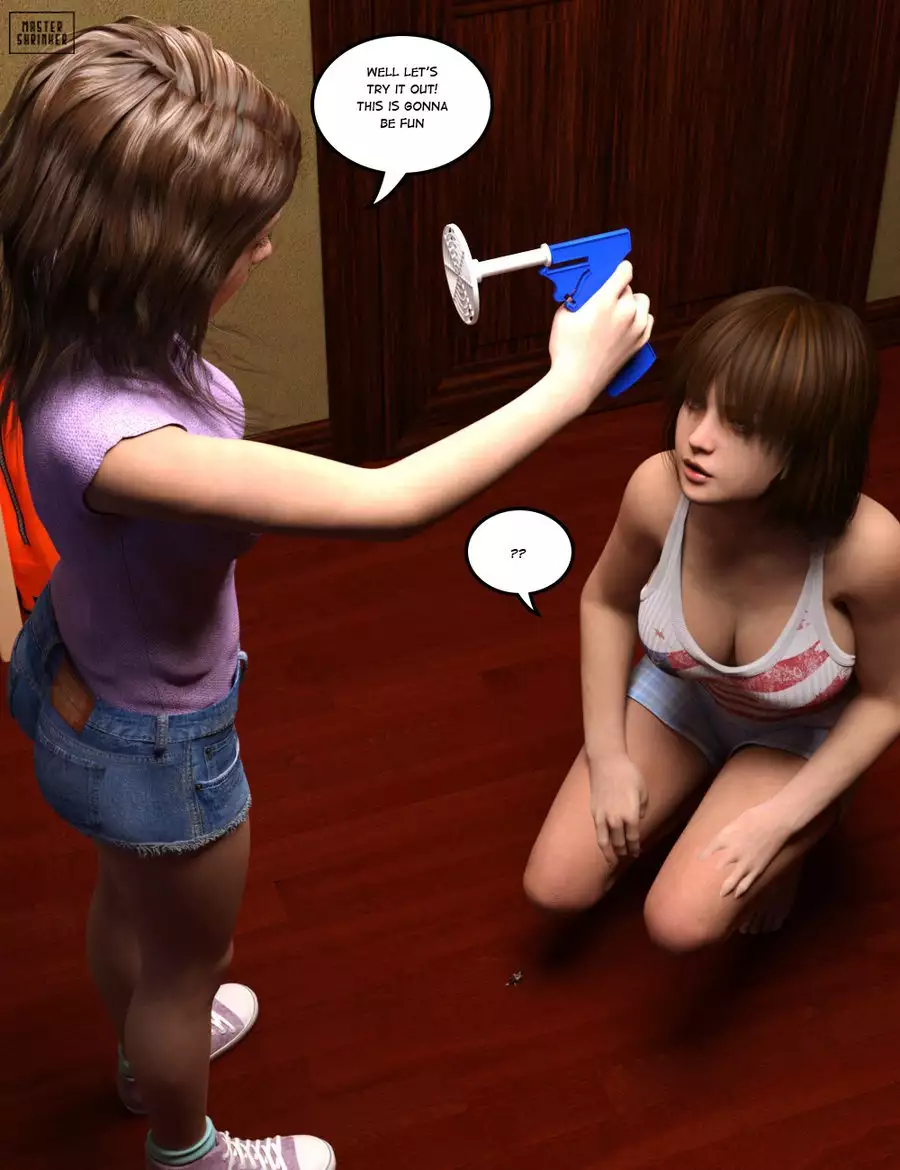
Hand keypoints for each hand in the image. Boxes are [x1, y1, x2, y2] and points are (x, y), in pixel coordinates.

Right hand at [548, 260, 652, 412]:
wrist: (576, 382)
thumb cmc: (566, 350)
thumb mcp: (563, 315)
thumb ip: (577, 297)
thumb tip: (584, 290)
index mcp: (605, 302)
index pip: (625, 271)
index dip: (619, 269)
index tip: (614, 271)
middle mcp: (625, 313)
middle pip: (630, 288)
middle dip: (618, 290)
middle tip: (605, 298)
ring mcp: (635, 328)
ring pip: (642, 302)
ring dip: (632, 303)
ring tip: (617, 311)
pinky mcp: (640, 343)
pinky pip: (648, 320)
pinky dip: (640, 318)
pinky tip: (626, 322)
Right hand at [588, 753, 648, 869]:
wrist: (607, 763)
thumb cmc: (629, 775)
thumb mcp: (643, 792)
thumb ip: (642, 809)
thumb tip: (638, 820)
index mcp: (631, 815)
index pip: (633, 839)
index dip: (635, 848)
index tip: (637, 853)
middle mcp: (616, 819)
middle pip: (619, 843)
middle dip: (624, 852)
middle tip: (627, 856)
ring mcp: (603, 817)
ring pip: (605, 843)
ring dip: (610, 854)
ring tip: (613, 862)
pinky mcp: (594, 812)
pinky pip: (598, 833)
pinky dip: (601, 843)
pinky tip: (603, 846)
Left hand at [699, 801, 790, 897]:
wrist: (776, 821)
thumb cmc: (755, 816)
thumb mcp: (735, 822)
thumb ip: (726, 834)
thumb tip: (719, 841)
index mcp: (725, 838)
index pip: (709, 850)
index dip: (703, 856)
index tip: (699, 861)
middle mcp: (732, 852)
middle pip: (717, 868)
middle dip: (710, 875)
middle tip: (704, 883)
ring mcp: (745, 862)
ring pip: (732, 881)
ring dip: (725, 889)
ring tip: (720, 895)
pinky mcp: (757, 868)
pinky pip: (747, 882)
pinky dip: (741, 890)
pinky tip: (736, 895)